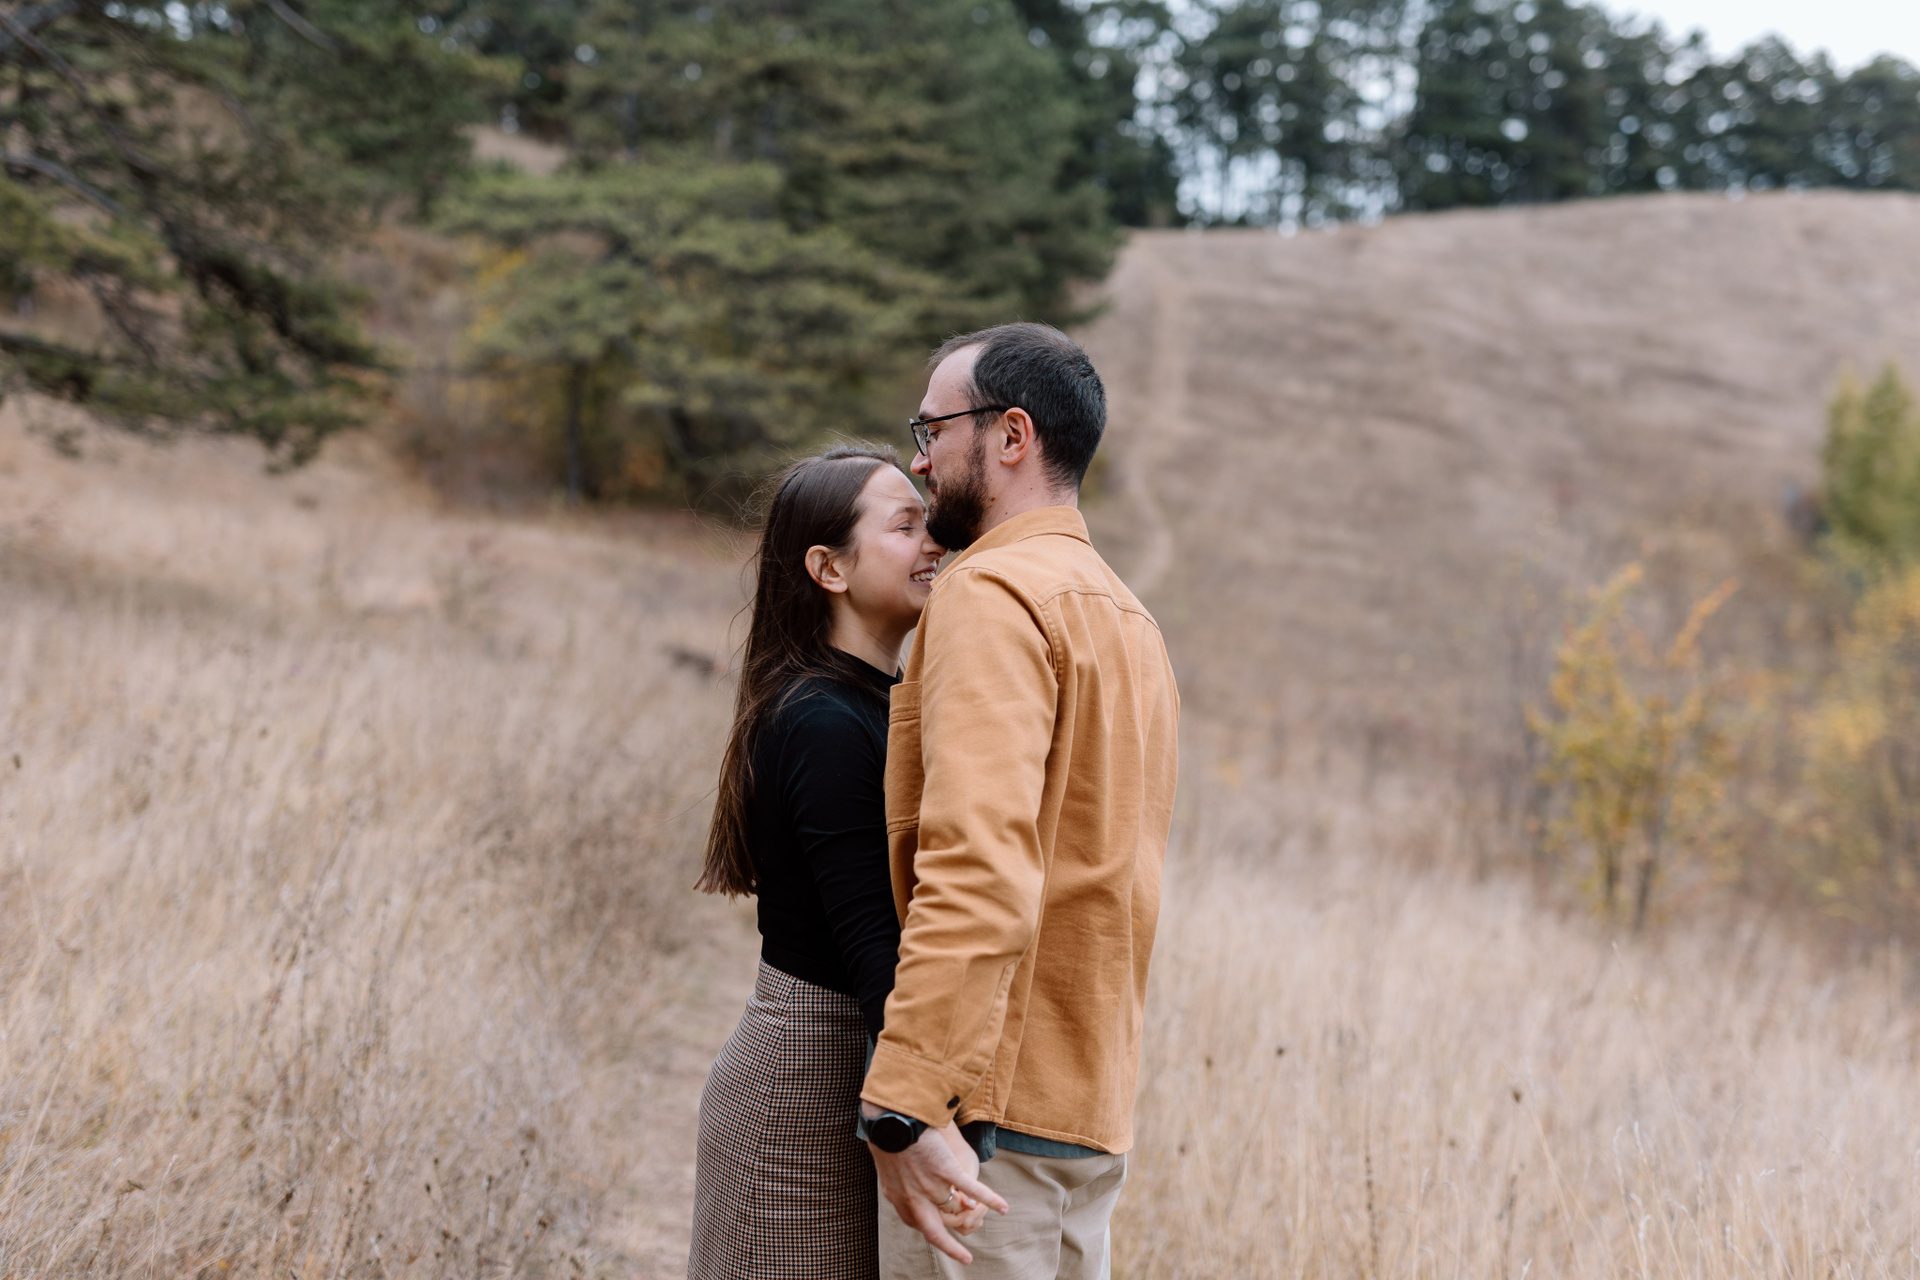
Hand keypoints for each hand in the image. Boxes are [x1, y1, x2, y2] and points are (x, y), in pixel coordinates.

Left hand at [865, 1107, 1007, 1262]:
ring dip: (966, 1205)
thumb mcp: (886, 1168)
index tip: (938, 1225)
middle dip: (951, 1248)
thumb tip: (902, 1186)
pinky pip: (972, 1191)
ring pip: (956, 1207)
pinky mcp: (947, 1170)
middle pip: (936, 1233)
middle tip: (966, 1258)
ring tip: (976, 1203)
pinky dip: (991, 1200)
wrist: (890, 1119)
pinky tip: (1004, 1208)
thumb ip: (898, 1183)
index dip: (930, 1225)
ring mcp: (931, 1186)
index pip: (917, 1223)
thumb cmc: (886, 1136)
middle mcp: (914, 1199)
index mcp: (898, 1198)